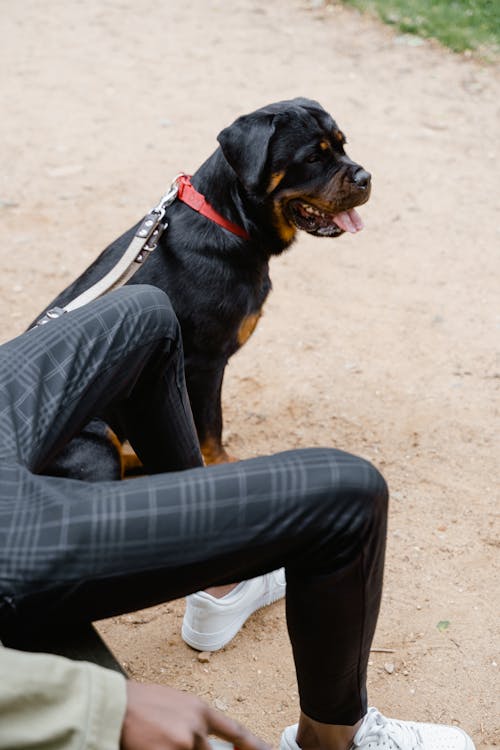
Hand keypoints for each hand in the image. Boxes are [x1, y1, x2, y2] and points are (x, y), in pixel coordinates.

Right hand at [121, 681, 270, 749]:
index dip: (254, 745)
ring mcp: (185, 744)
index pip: (235, 731)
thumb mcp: (174, 704)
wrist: (115, 705)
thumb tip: (203, 740)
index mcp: (199, 710)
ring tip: (160, 740)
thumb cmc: (139, 704)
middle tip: (180, 742)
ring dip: (178, 749)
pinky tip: (155, 746)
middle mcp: (197, 728)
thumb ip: (192, 722)